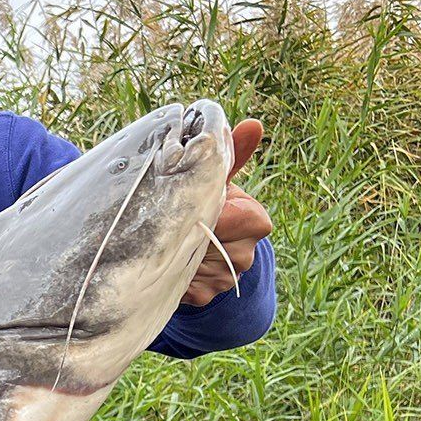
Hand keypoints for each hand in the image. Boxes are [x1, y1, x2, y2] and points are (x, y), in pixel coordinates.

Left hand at [182, 118, 273, 306]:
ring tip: (169, 240)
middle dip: (193, 230)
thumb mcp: (220, 180)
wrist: (198, 250)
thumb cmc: (209, 205)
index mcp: (255, 221)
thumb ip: (232, 154)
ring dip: (178, 250)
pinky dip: (169, 271)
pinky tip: (165, 261)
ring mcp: (225, 278)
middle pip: (218, 241)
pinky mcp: (203, 296)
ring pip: (197, 262)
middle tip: (175, 222)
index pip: (248, 219)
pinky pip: (182, 284)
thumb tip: (253, 124)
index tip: (201, 207)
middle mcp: (245, 253)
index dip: (221, 212)